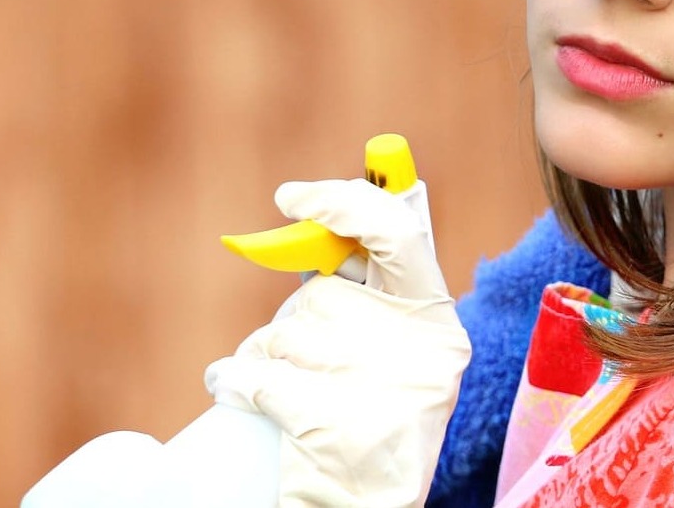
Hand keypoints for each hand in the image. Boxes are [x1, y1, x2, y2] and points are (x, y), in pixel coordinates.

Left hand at [204, 178, 472, 507]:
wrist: (366, 507)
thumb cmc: (370, 416)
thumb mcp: (394, 350)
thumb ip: (369, 291)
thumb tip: (314, 222)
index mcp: (437, 321)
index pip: (398, 235)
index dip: (343, 205)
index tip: (291, 196)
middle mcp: (419, 351)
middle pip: (323, 295)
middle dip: (295, 319)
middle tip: (302, 353)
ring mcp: (379, 389)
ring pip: (284, 333)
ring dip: (265, 354)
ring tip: (284, 388)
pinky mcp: (333, 425)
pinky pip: (257, 374)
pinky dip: (236, 380)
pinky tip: (242, 394)